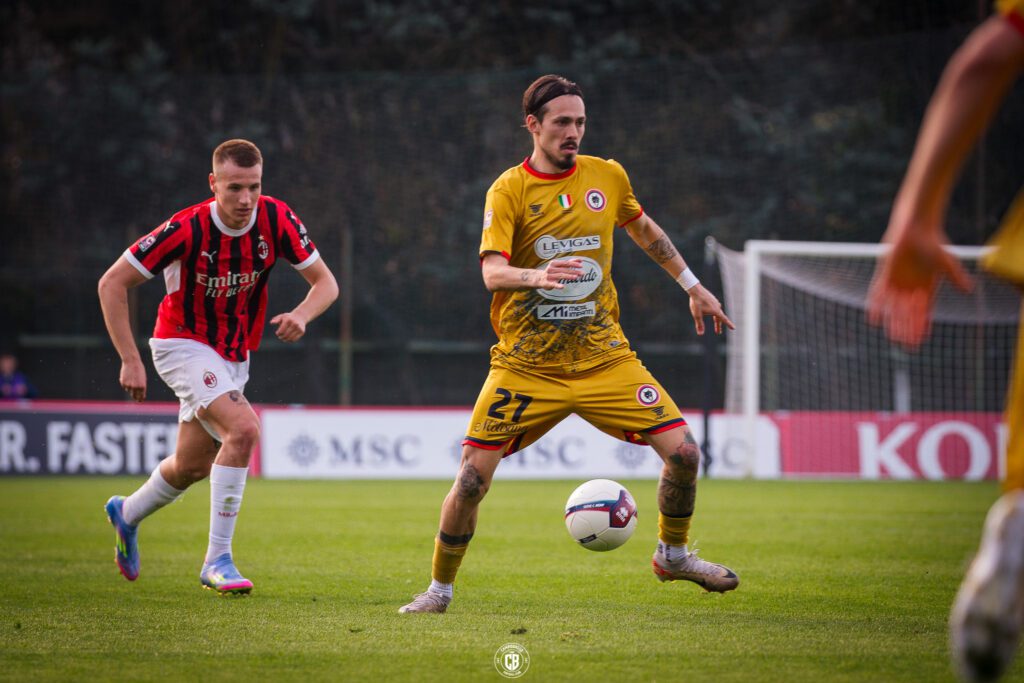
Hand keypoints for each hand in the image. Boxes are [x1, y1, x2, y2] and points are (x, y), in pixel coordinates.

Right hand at [119, 358, 146, 401]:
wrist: (132, 362)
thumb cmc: (139, 370)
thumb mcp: (143, 378)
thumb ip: (141, 386)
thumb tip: (140, 394)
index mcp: (142, 386)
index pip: (141, 396)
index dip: (140, 399)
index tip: (140, 401)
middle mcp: (135, 387)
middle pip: (134, 396)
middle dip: (136, 397)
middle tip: (136, 398)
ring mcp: (129, 385)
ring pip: (129, 390)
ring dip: (130, 388)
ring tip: (132, 380)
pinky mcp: (123, 383)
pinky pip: (124, 386)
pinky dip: (126, 384)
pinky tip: (128, 377)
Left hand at [271, 311, 307, 341]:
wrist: (300, 316)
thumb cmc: (288, 317)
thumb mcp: (282, 316)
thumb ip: (276, 319)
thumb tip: (271, 323)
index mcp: (288, 320)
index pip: (281, 330)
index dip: (278, 333)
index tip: (277, 333)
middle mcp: (294, 324)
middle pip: (286, 335)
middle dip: (281, 337)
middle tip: (280, 337)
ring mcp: (299, 328)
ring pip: (290, 338)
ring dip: (285, 340)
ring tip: (283, 339)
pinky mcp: (302, 332)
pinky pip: (294, 339)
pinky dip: (290, 340)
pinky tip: (288, 338)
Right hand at [532, 258, 583, 288]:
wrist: (539, 278)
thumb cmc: (552, 271)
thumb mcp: (559, 266)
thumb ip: (569, 263)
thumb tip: (580, 260)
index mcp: (554, 263)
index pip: (565, 263)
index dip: (573, 264)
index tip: (581, 266)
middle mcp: (551, 269)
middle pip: (564, 270)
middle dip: (574, 271)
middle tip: (582, 273)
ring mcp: (549, 276)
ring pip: (560, 276)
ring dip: (568, 276)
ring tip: (576, 277)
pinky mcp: (547, 283)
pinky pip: (553, 284)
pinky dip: (558, 285)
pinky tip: (563, 286)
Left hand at [687, 284, 734, 334]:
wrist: (695, 290)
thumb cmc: (696, 302)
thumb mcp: (697, 315)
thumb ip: (699, 325)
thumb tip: (700, 334)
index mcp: (716, 311)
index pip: (724, 319)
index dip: (729, 324)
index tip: (733, 328)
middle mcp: (717, 306)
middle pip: (719, 318)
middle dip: (718, 325)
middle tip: (718, 332)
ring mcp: (715, 302)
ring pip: (717, 312)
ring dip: (716, 319)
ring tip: (715, 323)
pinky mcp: (712, 299)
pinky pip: (714, 307)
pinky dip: (714, 312)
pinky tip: (710, 311)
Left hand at [866, 224, 971, 348]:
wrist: (914, 229)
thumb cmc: (933, 244)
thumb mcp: (946, 263)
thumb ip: (956, 277)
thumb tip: (970, 290)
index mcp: (926, 288)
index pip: (923, 312)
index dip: (921, 326)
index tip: (920, 340)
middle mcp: (910, 288)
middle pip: (908, 314)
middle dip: (907, 329)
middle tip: (906, 345)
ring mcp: (896, 283)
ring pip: (894, 308)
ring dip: (893, 323)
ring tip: (893, 337)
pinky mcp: (884, 276)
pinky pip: (878, 295)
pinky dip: (876, 307)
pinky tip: (873, 320)